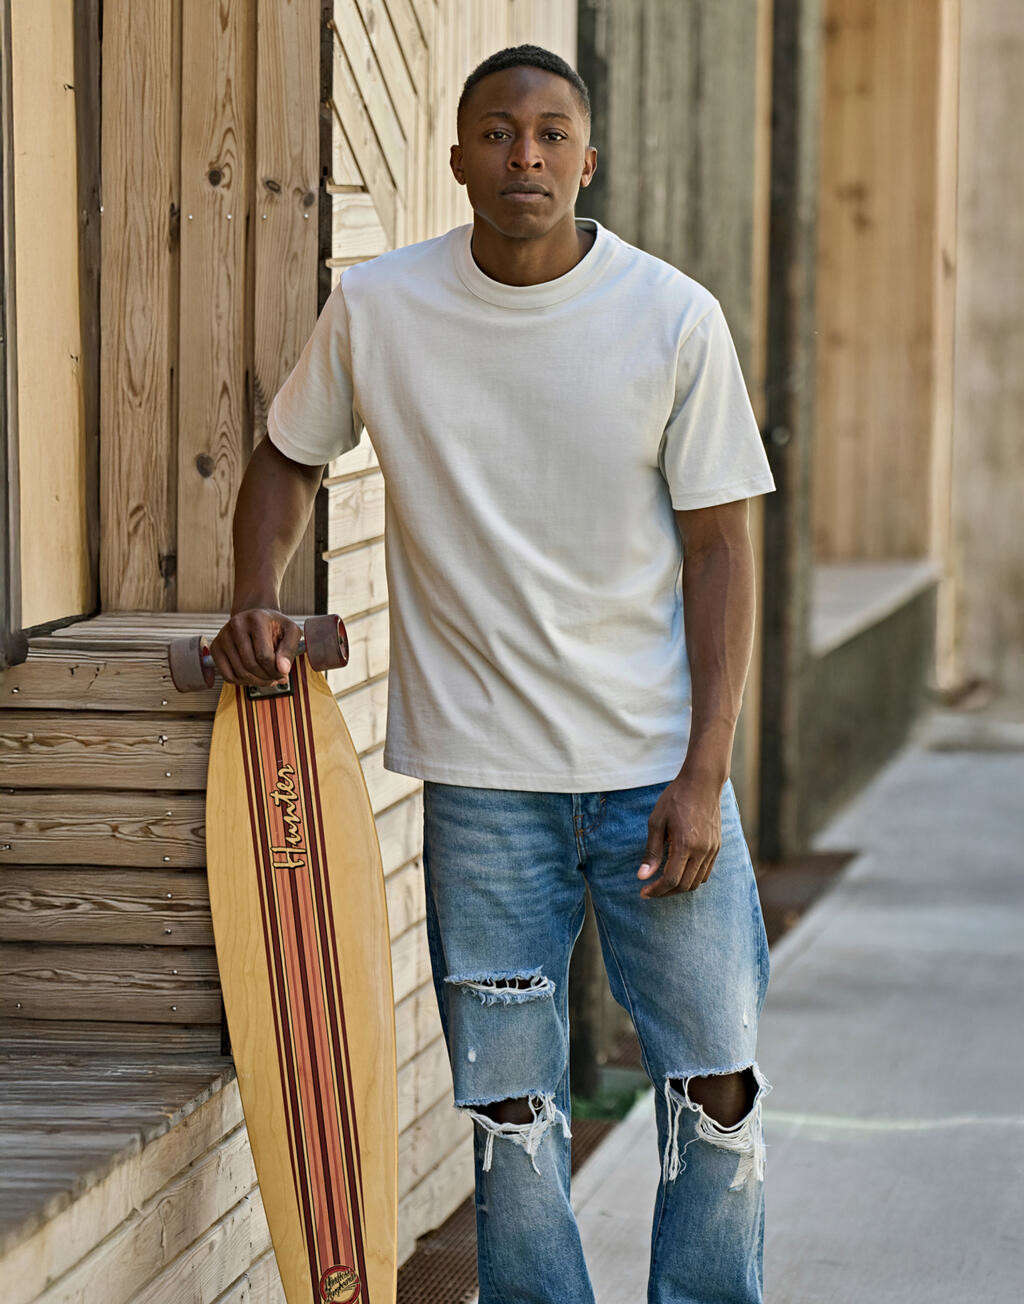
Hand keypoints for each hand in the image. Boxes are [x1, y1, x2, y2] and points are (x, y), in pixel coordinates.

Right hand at [208, 608, 300, 688]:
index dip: (276, 671)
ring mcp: (223, 636)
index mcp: (256, 619)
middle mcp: (236, 625)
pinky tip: (253, 677)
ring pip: (239, 673)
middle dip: (267, 677)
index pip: (264, 656)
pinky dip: (242, 682)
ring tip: (267, 678)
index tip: (283, 673)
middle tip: (276, 678)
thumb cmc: (274, 626)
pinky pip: (227, 676)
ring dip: (256, 682)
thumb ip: (289, 650)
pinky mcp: (216, 647)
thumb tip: (283, 670)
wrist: (256, 617)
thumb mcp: (290, 632)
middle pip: (251, 665)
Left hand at [637, 771, 723, 896]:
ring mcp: (712, 849)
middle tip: (651, 890)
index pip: (671, 880)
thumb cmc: (675, 798)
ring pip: (697, 882)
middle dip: (666, 893)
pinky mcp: (717, 846)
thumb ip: (651, 851)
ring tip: (663, 883)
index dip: (657, 891)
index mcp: (685, 844)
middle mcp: (702, 850)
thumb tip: (642, 876)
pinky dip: (692, 878)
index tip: (644, 892)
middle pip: (685, 885)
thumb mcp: (656, 822)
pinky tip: (679, 872)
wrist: (702, 782)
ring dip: (679, 887)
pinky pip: (706, 872)